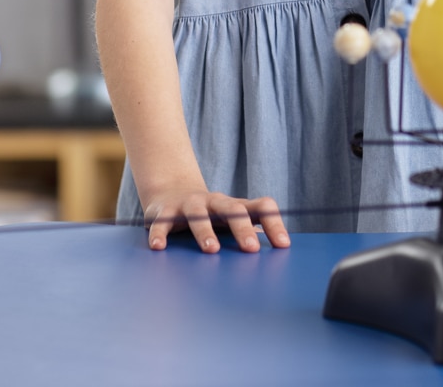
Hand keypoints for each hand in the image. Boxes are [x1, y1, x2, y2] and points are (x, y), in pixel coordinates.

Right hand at [140, 188, 290, 253]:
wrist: (172, 192)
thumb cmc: (210, 215)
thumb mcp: (231, 220)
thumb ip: (250, 231)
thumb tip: (280, 251)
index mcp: (235, 206)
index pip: (261, 207)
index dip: (274, 224)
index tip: (283, 245)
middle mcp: (215, 203)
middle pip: (232, 210)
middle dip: (242, 228)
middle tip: (251, 249)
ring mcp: (190, 205)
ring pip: (198, 215)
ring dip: (205, 231)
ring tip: (211, 250)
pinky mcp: (165, 212)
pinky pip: (163, 223)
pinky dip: (160, 234)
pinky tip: (159, 247)